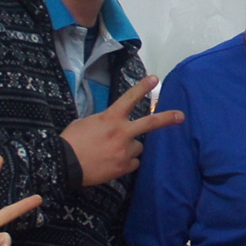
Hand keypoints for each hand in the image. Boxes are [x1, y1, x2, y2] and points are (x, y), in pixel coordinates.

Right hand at [65, 78, 184, 185]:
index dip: (143, 87)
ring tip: (113, 151)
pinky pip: (133, 162)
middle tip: (181, 116)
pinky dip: (126, 162)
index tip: (155, 78)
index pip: (129, 98)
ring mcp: (124, 150)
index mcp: (110, 118)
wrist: (65, 165)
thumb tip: (111, 125)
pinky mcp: (124, 167)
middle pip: (150, 123)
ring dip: (130, 147)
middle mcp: (121, 133)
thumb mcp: (85, 123)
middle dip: (167, 118)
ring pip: (138, 147)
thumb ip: (103, 121)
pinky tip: (113, 162)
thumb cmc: (71, 141)